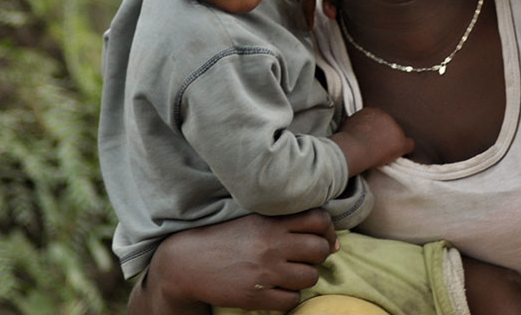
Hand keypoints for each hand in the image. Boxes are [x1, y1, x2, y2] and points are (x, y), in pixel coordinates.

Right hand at [128, 209, 336, 314]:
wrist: (187, 262)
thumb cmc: (227, 238)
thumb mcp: (256, 219)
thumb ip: (290, 224)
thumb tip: (334, 242)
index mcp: (272, 221)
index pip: (320, 219)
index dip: (328, 230)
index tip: (323, 237)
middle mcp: (271, 244)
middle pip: (320, 249)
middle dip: (319, 255)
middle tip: (306, 258)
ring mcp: (264, 271)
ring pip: (310, 277)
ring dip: (306, 277)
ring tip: (290, 274)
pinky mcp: (255, 296)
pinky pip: (292, 300)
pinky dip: (290, 297)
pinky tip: (279, 290)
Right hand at [331, 107, 414, 175]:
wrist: (353, 148)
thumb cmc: (346, 140)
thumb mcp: (348, 125)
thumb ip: (357, 123)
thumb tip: (357, 128)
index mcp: (372, 111)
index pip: (379, 120)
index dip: (375, 131)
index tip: (370, 139)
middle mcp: (385, 116)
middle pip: (389, 127)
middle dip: (384, 136)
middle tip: (375, 147)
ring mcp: (394, 127)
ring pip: (397, 136)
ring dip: (392, 143)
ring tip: (380, 153)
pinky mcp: (400, 141)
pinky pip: (409, 144)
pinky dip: (405, 149)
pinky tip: (402, 154)